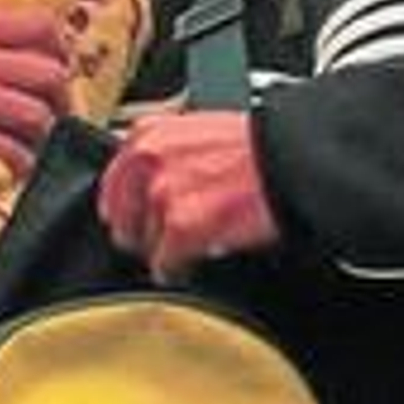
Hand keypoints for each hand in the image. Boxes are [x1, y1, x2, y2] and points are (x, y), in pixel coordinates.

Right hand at [0, 7, 71, 176]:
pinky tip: (16, 168)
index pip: (41, 26)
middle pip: (51, 74)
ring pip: (36, 116)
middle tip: (56, 109)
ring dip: (43, 133)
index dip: (59, 46)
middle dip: (62, 96)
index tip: (57, 61)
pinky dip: (20, 162)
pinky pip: (6, 150)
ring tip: (36, 142)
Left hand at [98, 111, 280, 282]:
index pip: (112, 184)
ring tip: (188, 246)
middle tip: (163, 241)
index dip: (126, 209)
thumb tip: (150, 182)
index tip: (135, 221)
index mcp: (149, 134)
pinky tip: (190, 263)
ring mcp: (162, 193)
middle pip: (122, 218)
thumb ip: (166, 155)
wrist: (291, 160)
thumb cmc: (258, 149)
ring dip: (162, 251)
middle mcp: (148, 160)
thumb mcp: (198, 133)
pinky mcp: (180, 225)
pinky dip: (176, 269)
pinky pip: (165, 262)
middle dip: (141, 233)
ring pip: (143, 243)